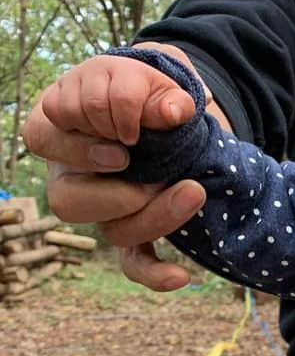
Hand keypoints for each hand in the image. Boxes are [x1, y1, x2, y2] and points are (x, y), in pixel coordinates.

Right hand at [21, 44, 210, 290]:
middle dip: (118, 193)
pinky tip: (182, 276)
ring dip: (148, 218)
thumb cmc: (144, 89)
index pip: (43, 137)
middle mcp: (71, 174)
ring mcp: (103, 208)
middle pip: (69, 200)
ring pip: (105, 231)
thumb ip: (159, 90)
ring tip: (190, 191)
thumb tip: (174, 112)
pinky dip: (156, 273)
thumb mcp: (150, 79)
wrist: (170, 109)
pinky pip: (134, 263)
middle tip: (161, 175)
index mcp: (59, 126)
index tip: (128, 143)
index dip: (80, 146)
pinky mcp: (133, 229)